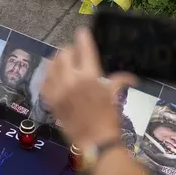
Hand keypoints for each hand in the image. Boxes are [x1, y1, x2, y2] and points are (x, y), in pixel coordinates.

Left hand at [41, 28, 136, 147]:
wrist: (95, 142)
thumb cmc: (108, 119)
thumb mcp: (114, 97)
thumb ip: (118, 82)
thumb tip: (131, 77)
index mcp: (90, 76)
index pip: (84, 49)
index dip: (83, 37)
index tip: (82, 32)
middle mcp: (71, 79)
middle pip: (64, 53)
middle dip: (69, 50)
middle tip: (74, 53)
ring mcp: (58, 90)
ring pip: (51, 65)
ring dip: (57, 61)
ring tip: (62, 63)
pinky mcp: (50, 100)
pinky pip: (44, 81)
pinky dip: (48, 77)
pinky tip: (53, 78)